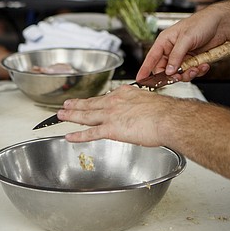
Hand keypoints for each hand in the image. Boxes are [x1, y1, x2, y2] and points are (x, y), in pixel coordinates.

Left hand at [59, 85, 173, 145]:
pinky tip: (69, 136)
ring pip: (86, 115)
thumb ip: (140, 107)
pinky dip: (78, 135)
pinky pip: (90, 133)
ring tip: (61, 115)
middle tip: (66, 104)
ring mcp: (111, 115)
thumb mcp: (150, 102)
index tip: (88, 101)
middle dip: (77, 105)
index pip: (106, 97)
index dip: (94, 100)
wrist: (168, 118)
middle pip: (91, 104)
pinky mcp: (111, 129)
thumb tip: (141, 114)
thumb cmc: (165, 112)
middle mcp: (115, 102)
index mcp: (125, 94)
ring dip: (72, 115)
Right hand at [139, 0, 229, 80]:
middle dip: (173, 75)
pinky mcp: (195, 60)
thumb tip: (168, 71)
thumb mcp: (186, 39)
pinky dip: (199, 71)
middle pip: (166, 69)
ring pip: (180, 73)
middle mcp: (173, 49)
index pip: (152, 58)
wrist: (221, 24)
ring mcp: (184, 56)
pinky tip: (205, 64)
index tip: (140, 80)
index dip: (145, 69)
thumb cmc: (202, 23)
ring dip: (188, 74)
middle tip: (179, 76)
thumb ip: (176, 56)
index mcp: (165, 41)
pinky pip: (192, 71)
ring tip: (197, 68)